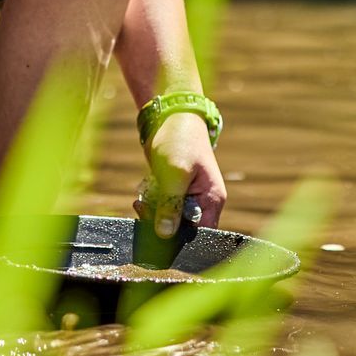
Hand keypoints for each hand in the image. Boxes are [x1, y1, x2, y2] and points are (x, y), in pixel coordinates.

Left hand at [133, 112, 225, 236]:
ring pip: (168, 219)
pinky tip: (143, 194)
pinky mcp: (172, 191)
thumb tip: (165, 234)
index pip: (201, 234)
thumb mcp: (175, 174)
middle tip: (145, 209)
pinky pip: (161, 208)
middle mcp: (202, 202)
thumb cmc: (180, 141)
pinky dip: (150, 204)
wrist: (170, 117)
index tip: (159, 233)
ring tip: (142, 200)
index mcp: (212, 200)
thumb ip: (170, 205)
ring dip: (153, 213)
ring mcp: (187, 197)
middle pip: (182, 229)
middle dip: (161, 222)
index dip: (181, 238)